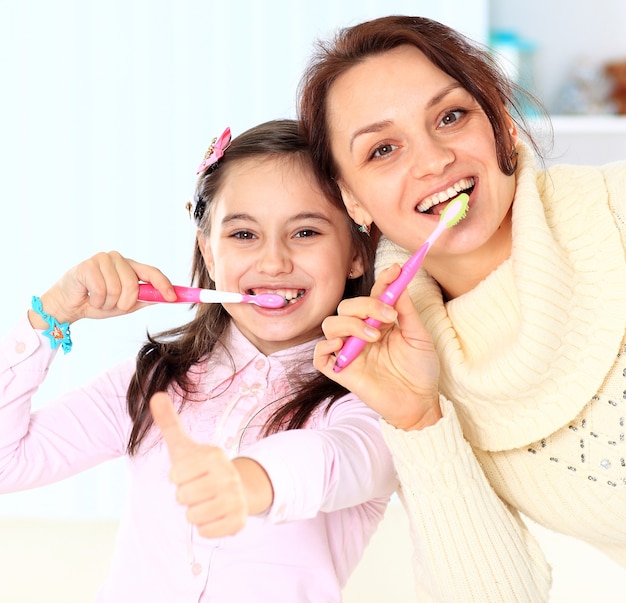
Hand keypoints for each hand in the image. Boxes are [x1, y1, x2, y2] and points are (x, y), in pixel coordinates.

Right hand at [29, 250, 175, 325]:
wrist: (68, 305)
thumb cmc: (98, 302)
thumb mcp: (126, 304)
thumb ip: (145, 298)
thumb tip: (169, 297)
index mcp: (130, 266)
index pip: (152, 272)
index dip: (164, 285)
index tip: (173, 298)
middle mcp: (118, 259)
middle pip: (134, 285)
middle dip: (124, 303)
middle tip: (112, 305)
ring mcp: (102, 259)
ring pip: (117, 289)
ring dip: (108, 303)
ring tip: (98, 300)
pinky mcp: (88, 265)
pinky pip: (101, 290)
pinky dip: (96, 300)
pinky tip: (88, 296)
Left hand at [150, 392, 269, 537]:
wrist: (237, 487)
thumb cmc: (201, 467)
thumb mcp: (184, 446)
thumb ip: (169, 422)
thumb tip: (155, 395)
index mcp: (214, 455)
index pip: (175, 476)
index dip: (178, 476)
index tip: (191, 471)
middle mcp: (228, 475)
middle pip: (182, 497)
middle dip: (186, 495)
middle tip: (200, 487)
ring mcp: (236, 498)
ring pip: (192, 516)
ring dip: (195, 511)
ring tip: (207, 500)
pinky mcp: (239, 521)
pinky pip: (205, 532)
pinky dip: (206, 526)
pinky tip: (215, 513)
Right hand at [314, 264, 441, 430]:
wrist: (420, 403)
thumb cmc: (420, 370)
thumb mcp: (419, 336)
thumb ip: (406, 310)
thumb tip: (399, 283)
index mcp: (380, 322)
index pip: (373, 295)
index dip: (382, 281)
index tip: (396, 271)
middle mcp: (361, 333)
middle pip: (347, 307)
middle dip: (365, 305)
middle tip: (388, 316)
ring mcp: (349, 351)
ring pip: (331, 325)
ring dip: (350, 325)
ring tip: (374, 337)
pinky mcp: (341, 371)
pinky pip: (320, 355)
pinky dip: (326, 347)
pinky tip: (344, 348)